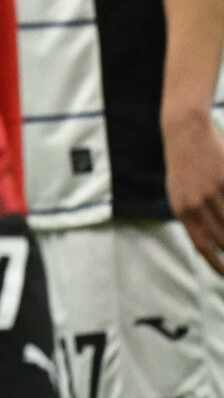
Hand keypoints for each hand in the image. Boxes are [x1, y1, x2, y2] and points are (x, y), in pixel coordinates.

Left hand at [166, 111, 223, 274]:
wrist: (185, 132)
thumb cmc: (183, 166)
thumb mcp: (178, 194)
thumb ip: (190, 217)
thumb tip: (205, 243)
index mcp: (182, 211)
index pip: (201, 245)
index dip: (215, 264)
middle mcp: (197, 204)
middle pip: (223, 238)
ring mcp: (215, 191)